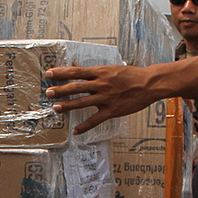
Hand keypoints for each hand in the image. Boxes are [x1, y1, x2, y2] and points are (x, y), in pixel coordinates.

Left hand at [45, 64, 162, 133]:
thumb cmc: (130, 75)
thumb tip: (75, 66)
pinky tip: (75, 131)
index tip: (49, 74)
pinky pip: (95, 120)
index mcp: (100, 72)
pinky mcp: (112, 110)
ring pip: (82, 102)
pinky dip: (85, 126)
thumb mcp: (110, 69)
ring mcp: (106, 98)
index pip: (76, 72)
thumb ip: (92, 70)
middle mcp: (101, 84)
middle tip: (48, 92)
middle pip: (76, 87)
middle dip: (61, 89)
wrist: (148, 84)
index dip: (61, 72)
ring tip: (56, 107)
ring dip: (68, 105)